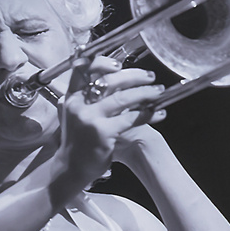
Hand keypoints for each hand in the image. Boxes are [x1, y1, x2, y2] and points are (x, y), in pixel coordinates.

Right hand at [58, 57, 163, 187]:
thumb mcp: (77, 114)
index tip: (118, 63)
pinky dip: (148, 114)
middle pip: (109, 80)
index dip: (101, 62)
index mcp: (71, 98)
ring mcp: (90, 119)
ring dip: (145, 93)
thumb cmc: (79, 140)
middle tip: (149, 76)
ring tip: (158, 91)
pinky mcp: (103, 133)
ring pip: (123, 98)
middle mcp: (78, 105)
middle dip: (133, 75)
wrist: (71, 169)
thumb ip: (90, 96)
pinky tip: (158, 113)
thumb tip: (116, 74)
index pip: (81, 70)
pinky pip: (131, 118)